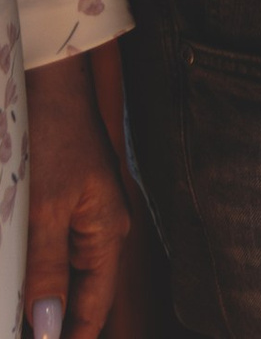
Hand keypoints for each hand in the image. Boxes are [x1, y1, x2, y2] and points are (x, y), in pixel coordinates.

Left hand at [23, 52, 127, 338]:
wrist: (52, 85)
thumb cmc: (54, 140)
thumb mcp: (45, 210)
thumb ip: (47, 272)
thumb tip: (46, 327)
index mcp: (107, 235)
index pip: (92, 310)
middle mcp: (101, 232)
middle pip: (80, 297)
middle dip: (52, 325)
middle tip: (19, 334)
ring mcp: (83, 220)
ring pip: (63, 279)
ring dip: (38, 301)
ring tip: (14, 318)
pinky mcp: (64, 208)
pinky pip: (51, 256)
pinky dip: (33, 276)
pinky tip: (15, 286)